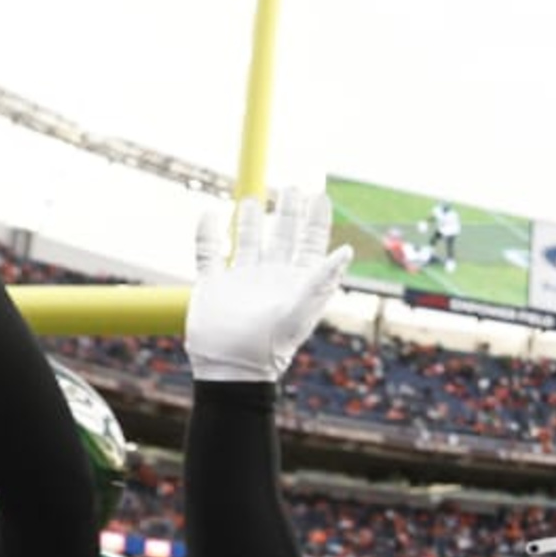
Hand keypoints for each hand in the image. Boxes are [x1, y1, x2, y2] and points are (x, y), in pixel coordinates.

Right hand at [186, 188, 355, 383]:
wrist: (231, 369)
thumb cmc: (271, 345)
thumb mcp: (301, 310)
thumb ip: (322, 280)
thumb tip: (347, 251)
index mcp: (296, 281)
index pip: (309, 243)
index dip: (315, 220)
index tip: (319, 195)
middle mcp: (270, 277)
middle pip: (281, 236)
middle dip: (287, 212)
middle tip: (291, 187)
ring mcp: (240, 280)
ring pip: (246, 240)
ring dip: (250, 221)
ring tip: (252, 199)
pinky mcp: (212, 285)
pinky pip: (208, 253)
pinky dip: (208, 234)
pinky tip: (210, 215)